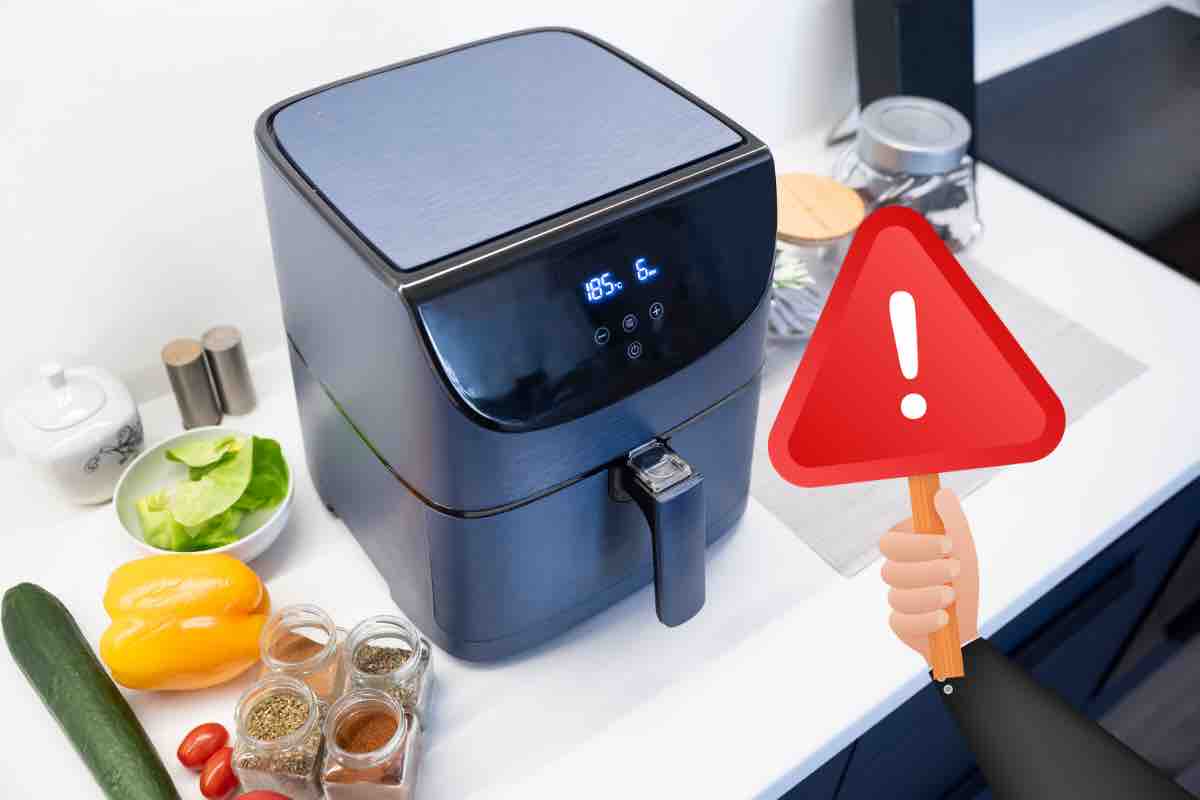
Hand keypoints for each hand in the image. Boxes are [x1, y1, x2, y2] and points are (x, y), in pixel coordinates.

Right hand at [880, 488, 979, 666]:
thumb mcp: (963, 548)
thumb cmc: (961, 580)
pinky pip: (900, 623)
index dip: (915, 544)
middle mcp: (896, 573)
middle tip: (955, 569)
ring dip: (929, 595)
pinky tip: (943, 619)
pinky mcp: (900, 624)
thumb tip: (941, 494)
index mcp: (905, 550)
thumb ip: (951, 521)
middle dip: (925, 570)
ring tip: (952, 595)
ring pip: (897, 597)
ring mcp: (896, 599)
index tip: (947, 544)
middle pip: (891, 570)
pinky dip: (925, 621)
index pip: (890, 543)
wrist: (966, 623)